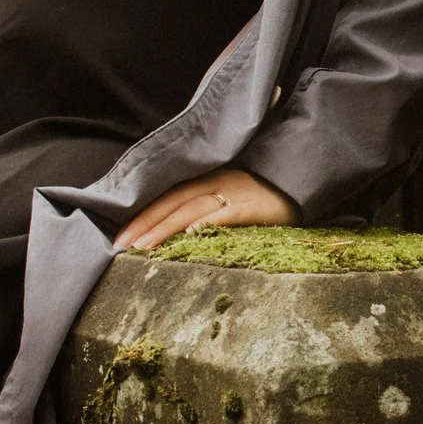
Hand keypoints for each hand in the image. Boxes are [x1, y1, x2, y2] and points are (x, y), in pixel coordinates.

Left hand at [116, 167, 298, 252]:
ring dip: (164, 228)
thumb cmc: (264, 191)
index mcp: (206, 180)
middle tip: (121, 245)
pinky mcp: (252, 206)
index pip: (167, 198)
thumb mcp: (231, 190)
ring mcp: (232, 194)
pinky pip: (225, 214)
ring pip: (191, 210)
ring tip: (143, 247)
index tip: (121, 237)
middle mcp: (214, 184)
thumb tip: (181, 228)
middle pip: (171, 203)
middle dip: (144, 224)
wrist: (301, 176)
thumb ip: (207, 204)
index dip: (143, 216)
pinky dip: (206, 222)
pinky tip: (190, 234)